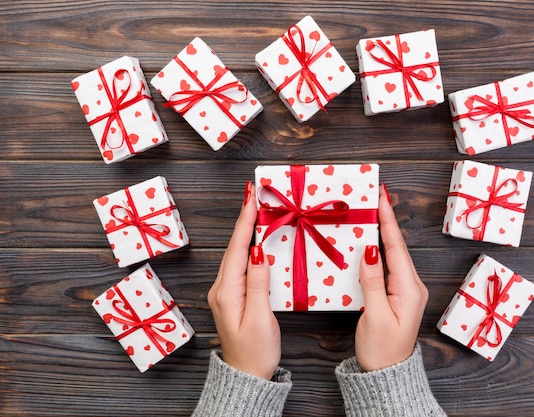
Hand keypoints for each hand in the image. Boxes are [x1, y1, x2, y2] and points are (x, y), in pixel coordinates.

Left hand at [208, 182, 280, 379]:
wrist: (245, 376)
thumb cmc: (254, 352)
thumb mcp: (259, 319)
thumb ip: (259, 285)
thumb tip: (258, 253)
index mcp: (227, 292)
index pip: (237, 249)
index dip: (245, 221)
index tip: (251, 198)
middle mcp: (222, 288)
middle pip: (234, 247)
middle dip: (245, 220)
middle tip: (255, 196)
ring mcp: (226, 292)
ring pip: (237, 254)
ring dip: (247, 232)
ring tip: (257, 211)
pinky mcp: (234, 296)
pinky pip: (241, 265)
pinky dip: (248, 248)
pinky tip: (256, 241)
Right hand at [354, 184, 428, 371]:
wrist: (387, 375)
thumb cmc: (381, 349)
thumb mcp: (375, 315)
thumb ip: (373, 281)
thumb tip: (370, 250)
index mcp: (409, 289)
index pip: (396, 247)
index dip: (387, 220)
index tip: (381, 197)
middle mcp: (412, 286)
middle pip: (397, 246)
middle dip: (385, 220)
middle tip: (374, 198)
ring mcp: (406, 291)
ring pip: (393, 255)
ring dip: (382, 233)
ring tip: (372, 212)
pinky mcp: (398, 295)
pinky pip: (389, 266)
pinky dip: (380, 250)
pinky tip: (371, 242)